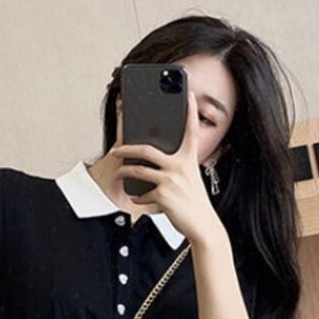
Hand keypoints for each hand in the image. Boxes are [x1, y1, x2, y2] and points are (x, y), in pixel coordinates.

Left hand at [109, 89, 221, 246]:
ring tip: (119, 174)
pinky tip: (137, 200)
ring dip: (125, 173)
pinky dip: (138, 198)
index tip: (188, 94)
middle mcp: (180, 166)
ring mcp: (171, 180)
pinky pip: (143, 194)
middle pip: (148, 150)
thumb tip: (153, 165)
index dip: (190, 111)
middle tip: (115, 150)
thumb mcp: (189, 180)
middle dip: (127, 148)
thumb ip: (176, 168)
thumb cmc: (194, 203)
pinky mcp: (164, 195)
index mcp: (189, 159)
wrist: (202, 225)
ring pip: (139, 171)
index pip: (191, 131)